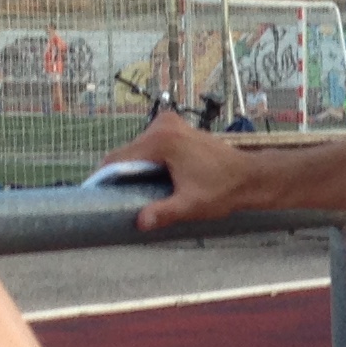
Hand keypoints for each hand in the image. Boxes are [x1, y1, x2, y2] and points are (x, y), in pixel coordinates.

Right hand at [110, 115, 269, 232]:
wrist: (250, 177)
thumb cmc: (223, 189)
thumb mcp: (191, 206)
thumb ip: (163, 213)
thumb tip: (140, 223)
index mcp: (162, 140)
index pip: (118, 158)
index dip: (105, 178)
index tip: (96, 196)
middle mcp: (162, 125)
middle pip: (126, 152)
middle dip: (121, 175)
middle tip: (118, 200)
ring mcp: (169, 123)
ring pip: (136, 149)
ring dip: (134, 169)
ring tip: (136, 192)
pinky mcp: (174, 128)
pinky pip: (148, 146)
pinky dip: (145, 162)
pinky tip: (150, 180)